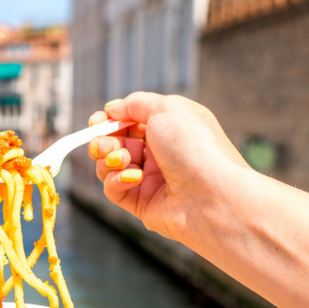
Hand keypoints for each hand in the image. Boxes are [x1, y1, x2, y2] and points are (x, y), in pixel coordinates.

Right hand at [87, 92, 250, 244]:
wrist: (211, 194)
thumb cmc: (194, 147)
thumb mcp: (166, 109)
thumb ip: (135, 104)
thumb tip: (111, 110)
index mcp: (169, 128)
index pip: (129, 121)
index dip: (109, 120)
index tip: (97, 122)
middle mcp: (160, 153)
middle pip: (115, 143)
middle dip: (103, 141)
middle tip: (102, 145)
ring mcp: (150, 179)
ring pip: (110, 166)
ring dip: (109, 160)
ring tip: (122, 160)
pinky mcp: (142, 203)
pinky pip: (115, 189)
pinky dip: (117, 180)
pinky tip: (135, 178)